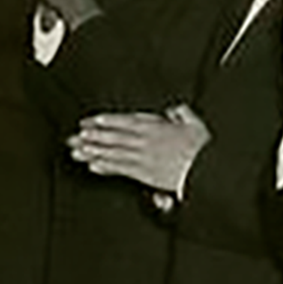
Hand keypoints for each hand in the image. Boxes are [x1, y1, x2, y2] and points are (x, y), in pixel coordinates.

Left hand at [69, 107, 211, 193]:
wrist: (206, 171)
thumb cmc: (202, 151)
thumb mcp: (195, 125)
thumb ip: (182, 114)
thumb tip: (174, 108)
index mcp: (157, 127)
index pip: (126, 121)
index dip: (107, 120)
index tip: (92, 120)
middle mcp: (147, 141)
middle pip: (115, 137)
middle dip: (93, 136)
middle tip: (76, 136)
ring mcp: (144, 158)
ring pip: (114, 152)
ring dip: (94, 151)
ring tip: (77, 151)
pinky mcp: (145, 174)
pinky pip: (122, 169)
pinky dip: (106, 167)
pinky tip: (93, 166)